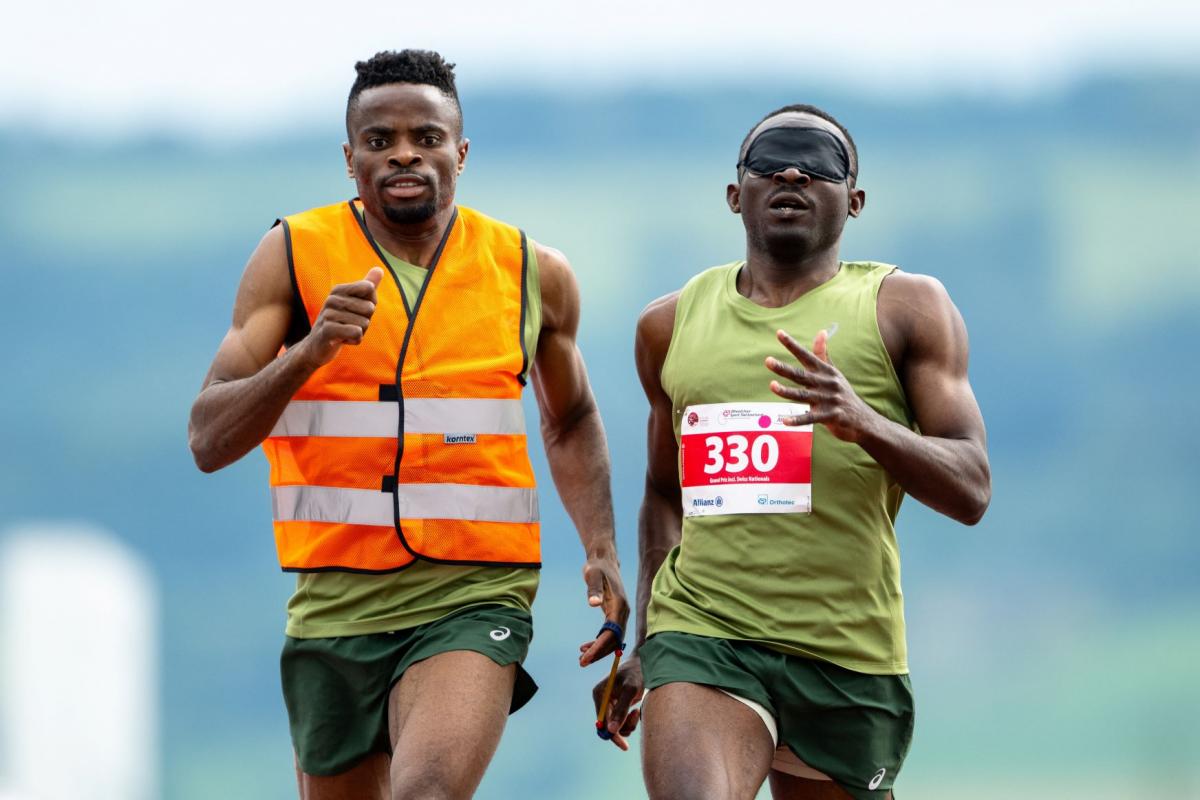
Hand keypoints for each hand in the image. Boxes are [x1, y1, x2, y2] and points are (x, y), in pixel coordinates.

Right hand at [301, 267, 383, 367]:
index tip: (356, 311)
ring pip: (364, 323)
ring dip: (359, 332)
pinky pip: (357, 333)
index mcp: (339, 290)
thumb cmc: (340, 322)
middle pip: (369, 308)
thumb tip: (379, 269)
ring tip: (345, 332)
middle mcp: (332, 299)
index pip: (369, 289)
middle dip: (365, 321)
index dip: (369, 304)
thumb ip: (367, 286)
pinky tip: (343, 340)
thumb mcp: (354, 303)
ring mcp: (328, 314)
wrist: (317, 346)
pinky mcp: (328, 330)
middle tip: (349, 325)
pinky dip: (355, 340)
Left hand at [577, 552, 628, 665]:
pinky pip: (609, 633)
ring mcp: (620, 613)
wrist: (603, 559)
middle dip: (599, 653)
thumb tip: (593, 603)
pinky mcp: (615, 613)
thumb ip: (594, 589)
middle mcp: (623, 611)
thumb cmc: (597, 566)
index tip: (586, 657)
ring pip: (613, 639)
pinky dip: (599, 642)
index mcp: (619, 605)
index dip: (599, 647)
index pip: (611, 633)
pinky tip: (586, 646)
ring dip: (600, 650)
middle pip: (614, 640)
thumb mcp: (592, 575)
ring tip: (583, 658)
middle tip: (582, 662)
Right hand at [591, 655, 644, 750]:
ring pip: (616, 725)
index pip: (602, 721)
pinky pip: (621, 721)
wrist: (644, 662)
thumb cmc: (636, 673)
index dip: (612, 735)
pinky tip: (636, 709)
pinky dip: (629, 720)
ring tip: (636, 712)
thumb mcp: (630, 690)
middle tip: (633, 727)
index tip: (624, 745)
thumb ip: (621, 710)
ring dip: (628, 724)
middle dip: (622, 727)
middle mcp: (601, 699)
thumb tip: (611, 730)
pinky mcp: (617, 705)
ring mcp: (609, 702)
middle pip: (608, 725)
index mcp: (600, 694)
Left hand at [765, 328, 878, 442]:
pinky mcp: (830, 416)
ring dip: (786, 391)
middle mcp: (826, 383)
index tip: (778, 333)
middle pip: (801, 375)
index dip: (792, 345)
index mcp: (825, 371)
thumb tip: (821, 331)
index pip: (806, 355)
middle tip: (768, 361)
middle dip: (784, 368)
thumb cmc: (843, 394)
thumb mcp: (834, 373)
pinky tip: (784, 421)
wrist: (863, 419)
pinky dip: (797, 420)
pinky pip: (810, 418)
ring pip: (803, 395)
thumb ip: (823, 355)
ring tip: (772, 385)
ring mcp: (828, 400)